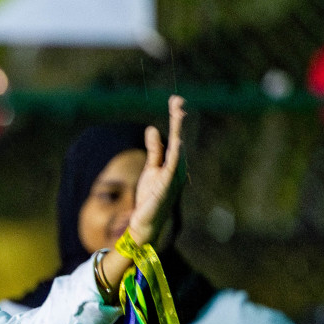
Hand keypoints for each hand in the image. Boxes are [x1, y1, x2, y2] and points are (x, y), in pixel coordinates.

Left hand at [125, 94, 184, 247]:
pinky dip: (175, 154)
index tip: (176, 101)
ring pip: (177, 150)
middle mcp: (178, 168)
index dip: (176, 119)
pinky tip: (177, 142)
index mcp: (174, 163)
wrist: (145, 222)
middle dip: (178, 121)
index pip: (175, 137)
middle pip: (178, 139)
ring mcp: (174, 177)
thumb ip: (154, 150)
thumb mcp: (151, 168)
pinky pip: (172, 168)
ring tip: (179, 113)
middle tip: (178, 100)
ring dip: (178, 132)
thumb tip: (152, 128)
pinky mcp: (166, 187)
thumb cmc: (151, 196)